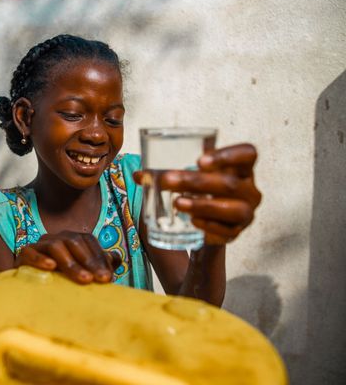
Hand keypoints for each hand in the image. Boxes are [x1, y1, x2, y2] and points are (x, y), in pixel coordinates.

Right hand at [14, 231, 119, 283]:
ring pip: (56, 246)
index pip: (88, 241)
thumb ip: (99, 263)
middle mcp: (56, 238)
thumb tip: (117, 257)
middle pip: (74, 242)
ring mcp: (39, 244)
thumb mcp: (82, 271)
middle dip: (90, 262)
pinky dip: (41, 258)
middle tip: (101, 280)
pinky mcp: (24, 254)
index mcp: (71, 238)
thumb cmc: (61, 279)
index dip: (99, 257)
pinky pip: (31, 252)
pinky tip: (51, 267)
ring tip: (84, 279)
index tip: (108, 277)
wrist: (30, 288)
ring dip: (71, 263)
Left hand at [134, 143, 261, 245]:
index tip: (199, 161)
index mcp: (241, 169)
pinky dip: (209, 225)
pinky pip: (227, 231)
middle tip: (167, 180)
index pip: (248, 154)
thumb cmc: (197, 194)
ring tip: (178, 203)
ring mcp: (246, 213)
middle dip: (196, 182)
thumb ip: (165, 174)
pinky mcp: (237, 233)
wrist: (204, 227)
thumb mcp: (186, 180)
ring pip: (233, 209)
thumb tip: (138, 175)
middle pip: (229, 183)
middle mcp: (249, 190)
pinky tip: (193, 222)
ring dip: (203, 205)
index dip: (228, 155)